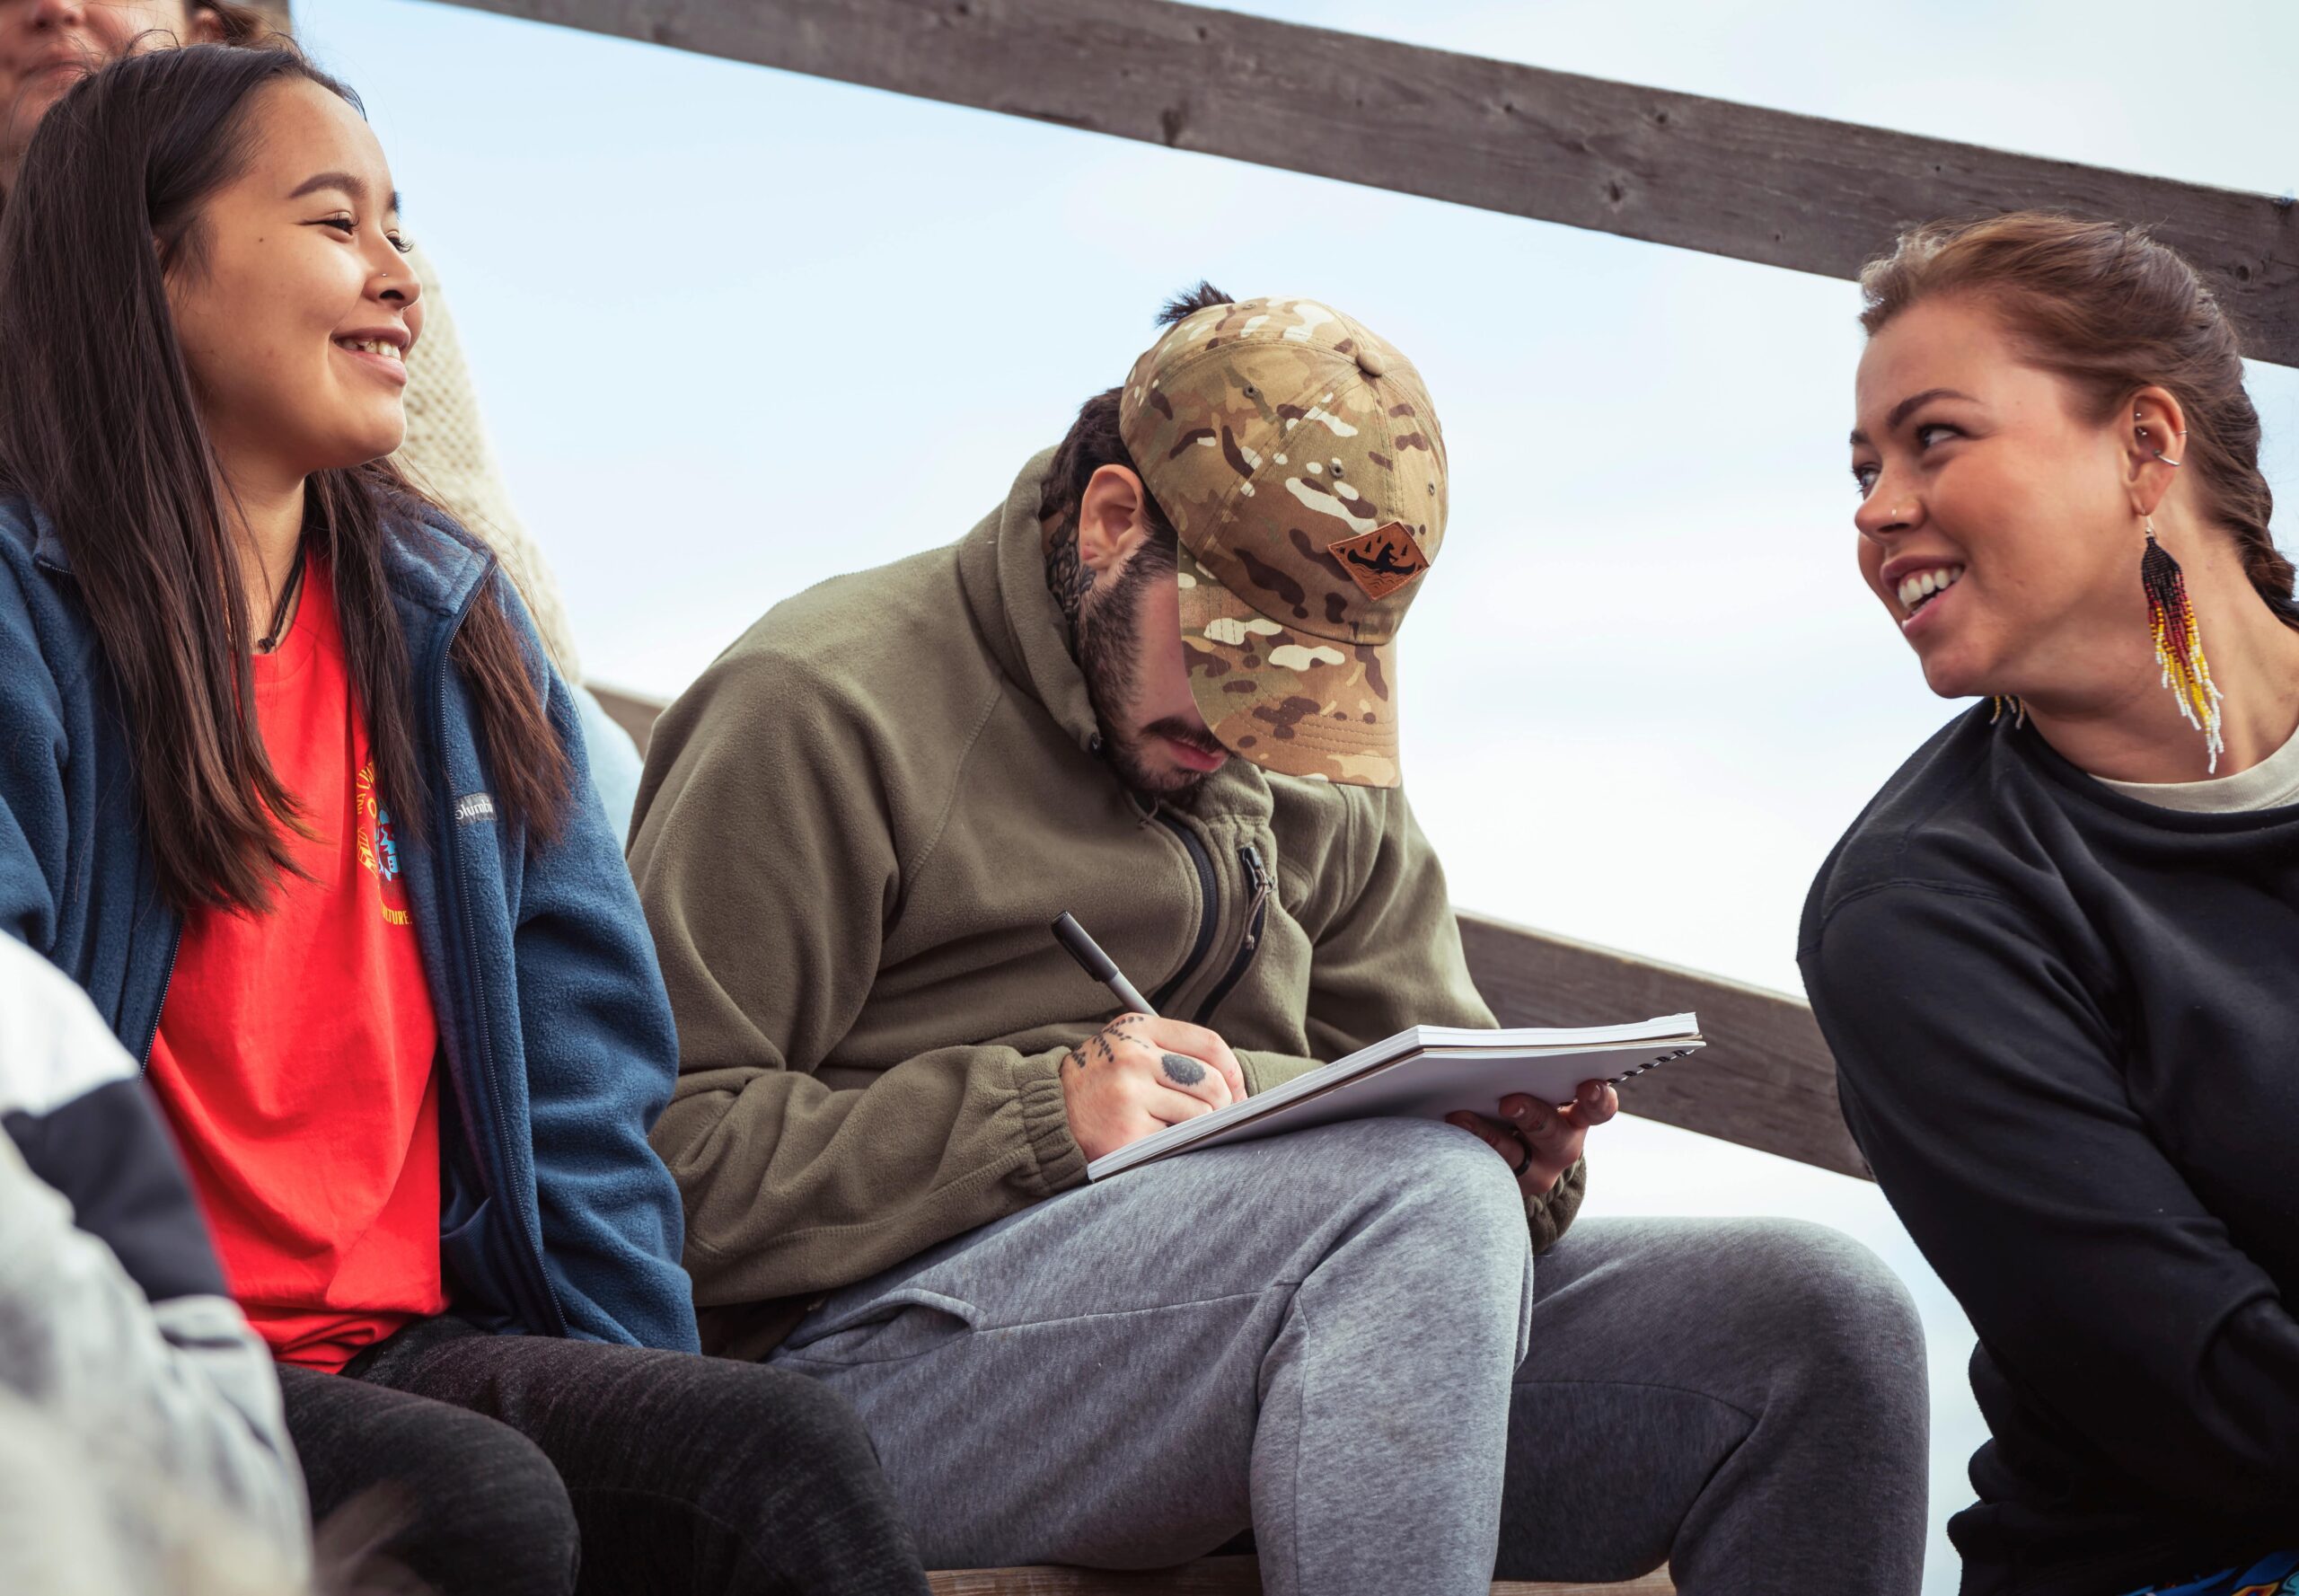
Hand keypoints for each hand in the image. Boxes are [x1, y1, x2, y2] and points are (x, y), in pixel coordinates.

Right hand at [1059, 1013, 1247, 1160]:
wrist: (1047, 1114)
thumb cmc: (1100, 1084)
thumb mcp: (1125, 1049)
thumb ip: (1170, 1052)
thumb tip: (1234, 1084)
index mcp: (1136, 1029)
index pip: (1209, 1044)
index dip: (1233, 1071)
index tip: (1238, 1091)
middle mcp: (1132, 1055)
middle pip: (1211, 1081)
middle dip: (1224, 1106)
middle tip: (1219, 1120)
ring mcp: (1129, 1093)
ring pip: (1200, 1114)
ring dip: (1200, 1129)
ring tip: (1183, 1131)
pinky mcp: (1127, 1130)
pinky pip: (1177, 1140)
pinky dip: (1176, 1145)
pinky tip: (1159, 1143)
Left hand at [1445, 1079, 1617, 1198]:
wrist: (1514, 1153)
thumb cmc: (1524, 1103)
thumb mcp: (1536, 1090)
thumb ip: (1529, 1074)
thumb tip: (1496, 1054)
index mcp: (1578, 1117)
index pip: (1599, 1109)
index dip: (1599, 1098)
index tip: (1588, 1085)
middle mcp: (1563, 1148)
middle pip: (1554, 1136)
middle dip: (1532, 1116)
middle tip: (1508, 1102)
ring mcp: (1537, 1172)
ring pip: (1515, 1157)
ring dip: (1487, 1134)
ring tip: (1459, 1117)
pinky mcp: (1506, 1186)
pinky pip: (1487, 1170)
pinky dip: (1466, 1148)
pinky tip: (1447, 1132)